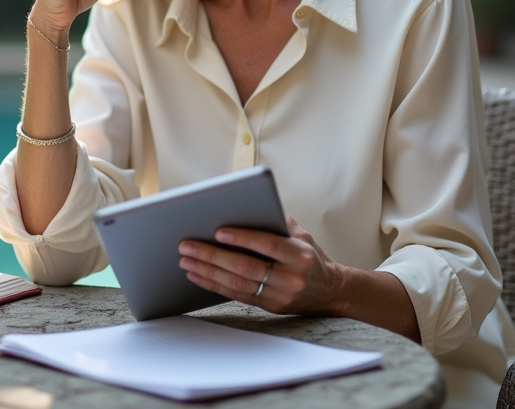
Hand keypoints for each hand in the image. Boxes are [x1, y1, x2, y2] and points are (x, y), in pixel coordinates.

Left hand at [177, 216, 346, 315]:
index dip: (243, 238)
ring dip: (208, 271)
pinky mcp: (269, 307)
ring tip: (186, 260)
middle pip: (246, 266)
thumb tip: (249, 207)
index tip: (218, 231)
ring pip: (237, 283)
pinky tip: (196, 275)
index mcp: (300, 255)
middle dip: (213, 255)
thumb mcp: (303, 236)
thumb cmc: (309, 256)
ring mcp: (280, 296)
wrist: (329, 291)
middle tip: (188, 245)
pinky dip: (213, 285)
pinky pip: (236, 295)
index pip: (269, 244)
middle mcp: (291, 278)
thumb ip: (278, 222)